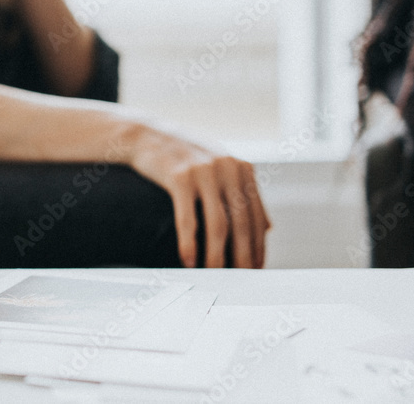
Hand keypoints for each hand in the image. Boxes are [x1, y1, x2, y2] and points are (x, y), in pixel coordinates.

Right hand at [129, 128, 270, 267]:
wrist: (146, 134)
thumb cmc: (184, 157)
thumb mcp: (219, 166)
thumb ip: (244, 192)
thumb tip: (268, 228)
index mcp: (241, 168)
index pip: (256, 215)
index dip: (257, 245)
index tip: (254, 268)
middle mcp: (227, 168)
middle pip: (241, 223)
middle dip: (242, 256)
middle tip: (238, 279)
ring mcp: (203, 171)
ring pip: (218, 224)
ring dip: (217, 255)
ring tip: (213, 274)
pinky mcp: (179, 176)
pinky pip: (188, 218)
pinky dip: (189, 243)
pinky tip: (188, 260)